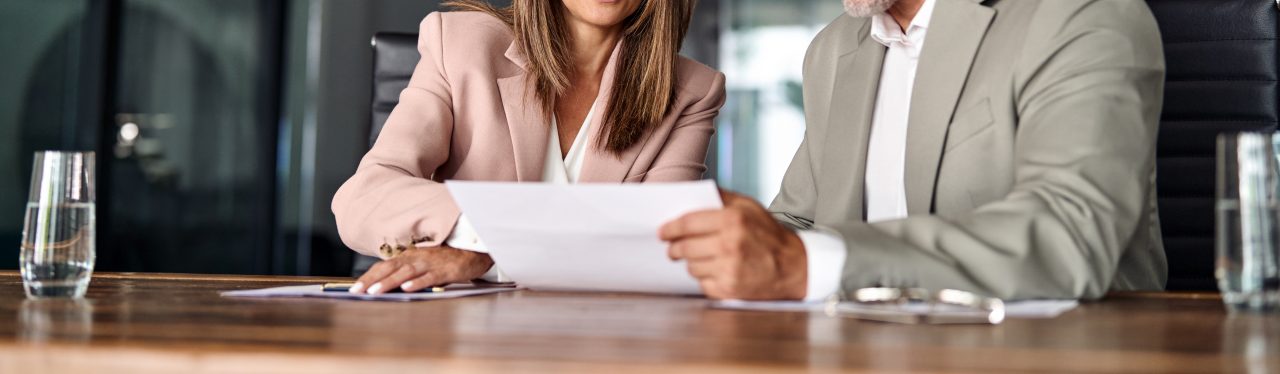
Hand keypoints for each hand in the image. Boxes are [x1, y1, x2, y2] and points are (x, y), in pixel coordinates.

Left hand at [351, 246, 493, 293]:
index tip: (355, 287)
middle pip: (390, 268)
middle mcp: (417, 258)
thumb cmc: (447, 258)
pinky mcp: (445, 270)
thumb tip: (389, 284)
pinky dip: (418, 282)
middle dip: (372, 279)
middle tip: (357, 290)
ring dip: (389, 282)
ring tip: (375, 291)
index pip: (385, 265)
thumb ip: (408, 272)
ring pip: (406, 272)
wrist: (474, 250)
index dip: (369, 275)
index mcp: (410, 256)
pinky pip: (430, 277)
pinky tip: (408, 288)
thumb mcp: (424, 262)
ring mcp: (431, 264)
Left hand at [660, 190, 807, 299]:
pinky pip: (701, 283)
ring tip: (702, 257)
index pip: (687, 223)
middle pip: (684, 247)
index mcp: (733, 220)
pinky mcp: (729, 289)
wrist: (794, 267)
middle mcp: (729, 245)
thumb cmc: (769, 234)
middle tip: (673, 247)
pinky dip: (704, 278)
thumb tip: (691, 193)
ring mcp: (729, 269)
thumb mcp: (749, 206)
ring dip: (691, 262)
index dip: (670, 228)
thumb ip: (721, 198)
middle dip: (674, 247)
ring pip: (690, 266)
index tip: (662, 231)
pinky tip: (716, 271)